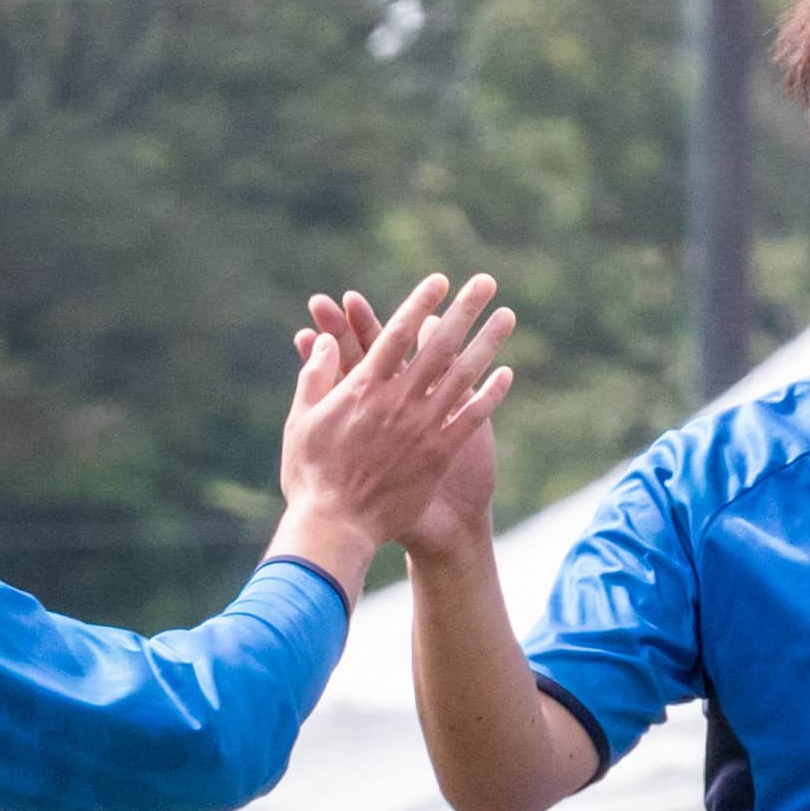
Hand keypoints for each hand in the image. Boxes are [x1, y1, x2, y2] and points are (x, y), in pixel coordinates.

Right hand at [276, 275, 515, 575]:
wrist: (336, 528)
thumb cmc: (311, 476)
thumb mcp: (302, 420)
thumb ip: (314, 376)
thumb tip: (322, 341)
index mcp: (363, 388)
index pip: (397, 334)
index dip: (419, 304)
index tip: (439, 282)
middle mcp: (398, 401)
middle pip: (438, 345)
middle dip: (464, 309)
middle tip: (486, 282)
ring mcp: (422, 427)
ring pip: (463, 375)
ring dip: (488, 342)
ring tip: (508, 316)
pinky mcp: (438, 455)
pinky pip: (470, 418)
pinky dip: (489, 395)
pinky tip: (507, 373)